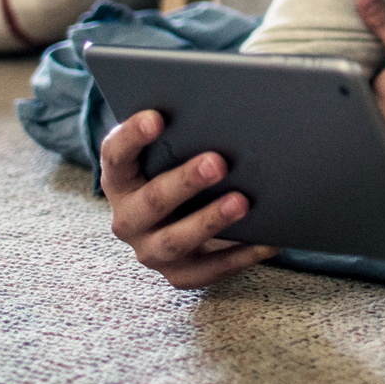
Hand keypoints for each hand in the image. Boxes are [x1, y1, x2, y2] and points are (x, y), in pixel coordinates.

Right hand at [100, 109, 276, 289]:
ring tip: (242, 202)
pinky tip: (268, 241)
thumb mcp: (170, 151)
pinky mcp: (178, 274)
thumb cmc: (176, 169)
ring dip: (209, 221)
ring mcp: (150, 250)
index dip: (133, 136)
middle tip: (217, 162)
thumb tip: (226, 109)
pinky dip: (240, 256)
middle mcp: (128, 218)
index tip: (156, 118)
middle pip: (151, 201)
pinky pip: (209, 270)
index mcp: (120, 179)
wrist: (176, 220)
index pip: (116, 155)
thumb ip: (182, 132)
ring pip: (175, 240)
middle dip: (185, 182)